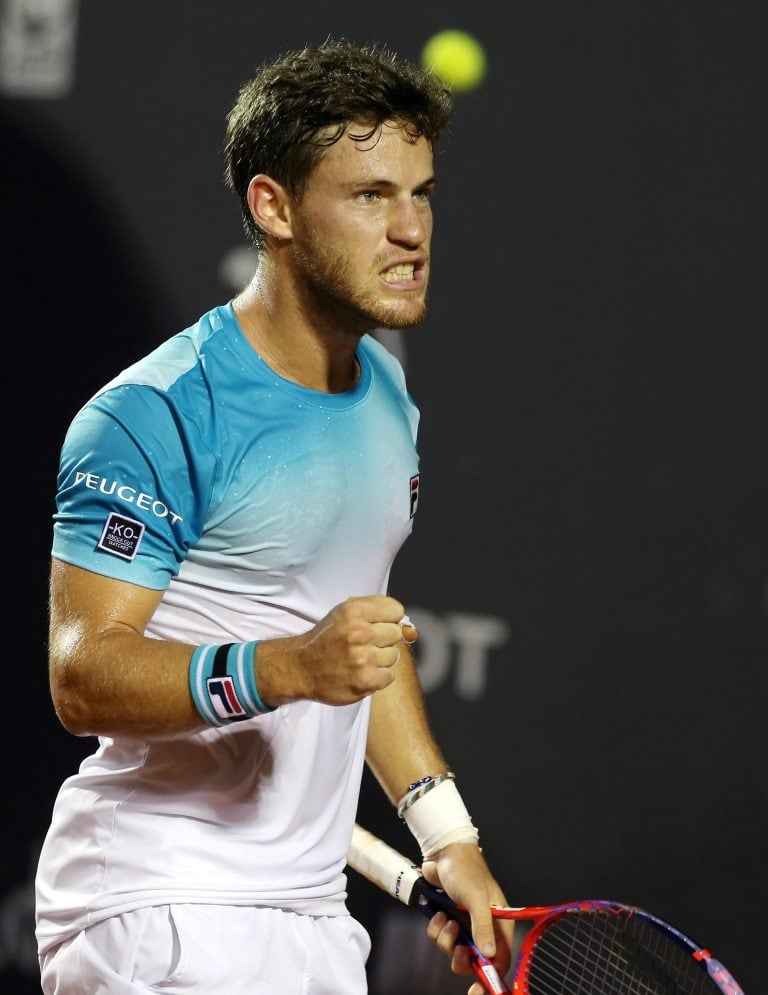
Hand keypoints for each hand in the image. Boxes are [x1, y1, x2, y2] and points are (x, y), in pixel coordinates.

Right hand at [258, 595, 417, 705]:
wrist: (301, 667)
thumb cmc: (329, 638)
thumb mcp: (347, 614)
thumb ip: (379, 613)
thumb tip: (412, 629)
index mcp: (354, 610)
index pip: (396, 610)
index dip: (387, 618)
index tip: (373, 625)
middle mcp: (359, 632)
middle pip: (396, 632)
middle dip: (383, 639)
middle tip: (362, 644)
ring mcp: (362, 658)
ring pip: (393, 655)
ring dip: (380, 659)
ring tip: (360, 659)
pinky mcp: (364, 681)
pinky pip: (389, 676)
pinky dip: (378, 676)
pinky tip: (361, 672)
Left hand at [422, 843, 513, 994]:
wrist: (442, 852)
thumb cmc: (465, 870)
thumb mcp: (476, 899)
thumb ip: (483, 927)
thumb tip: (489, 956)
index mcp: (499, 923)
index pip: (500, 959)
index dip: (490, 977)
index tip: (476, 990)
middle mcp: (484, 927)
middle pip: (476, 961)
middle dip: (463, 960)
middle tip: (458, 952)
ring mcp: (465, 924)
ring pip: (455, 951)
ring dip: (448, 941)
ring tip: (447, 920)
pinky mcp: (448, 919)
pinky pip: (441, 938)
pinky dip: (437, 930)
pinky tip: (438, 914)